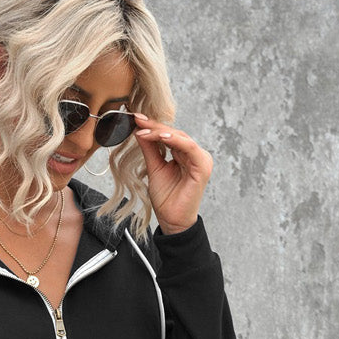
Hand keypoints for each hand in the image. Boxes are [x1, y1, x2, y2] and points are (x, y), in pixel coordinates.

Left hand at [134, 113, 213, 235]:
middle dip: (155, 126)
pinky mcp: (202, 166)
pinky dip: (175, 140)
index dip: (152, 126)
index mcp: (185, 154)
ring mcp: (200, 159)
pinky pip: (189, 148)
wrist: (172, 220)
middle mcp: (194, 155)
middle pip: (174, 133)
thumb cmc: (166, 198)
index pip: (168, 135)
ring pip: (180, 137)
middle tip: (137, 119)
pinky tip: (161, 136)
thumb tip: (140, 129)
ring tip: (144, 129)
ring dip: (161, 132)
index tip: (136, 118)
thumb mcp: (154, 168)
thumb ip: (149, 149)